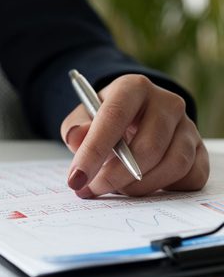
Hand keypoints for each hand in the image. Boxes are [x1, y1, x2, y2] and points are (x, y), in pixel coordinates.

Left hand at [60, 74, 208, 197]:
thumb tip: (77, 139)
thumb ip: (76, 129)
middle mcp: (166, 103)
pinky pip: (192, 177)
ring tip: (117, 188)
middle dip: (116, 176)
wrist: (133, 119)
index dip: (94, 151)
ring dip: (141, 186)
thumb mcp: (83, 118)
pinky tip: (144, 186)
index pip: (114, 117)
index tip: (76, 178)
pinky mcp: (199, 149)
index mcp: (133, 87)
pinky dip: (166, 189)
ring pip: (174, 164)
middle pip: (148, 147)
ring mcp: (188, 126)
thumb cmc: (105, 119)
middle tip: (93, 189)